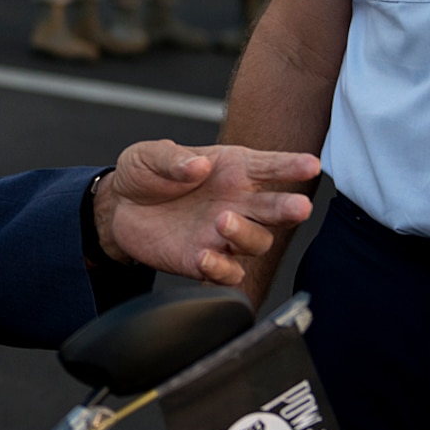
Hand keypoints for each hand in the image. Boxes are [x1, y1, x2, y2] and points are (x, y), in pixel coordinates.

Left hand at [93, 141, 319, 286]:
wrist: (118, 208)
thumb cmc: (144, 175)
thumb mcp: (150, 156)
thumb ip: (173, 159)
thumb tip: (197, 165)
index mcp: (231, 169)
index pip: (270, 167)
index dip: (292, 166)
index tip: (311, 165)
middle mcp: (236, 202)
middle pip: (275, 209)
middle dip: (290, 208)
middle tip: (300, 207)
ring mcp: (223, 234)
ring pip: (257, 242)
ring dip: (246, 234)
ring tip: (223, 221)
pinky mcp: (204, 261)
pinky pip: (228, 273)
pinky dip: (221, 269)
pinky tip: (205, 257)